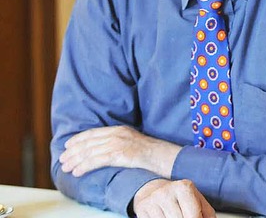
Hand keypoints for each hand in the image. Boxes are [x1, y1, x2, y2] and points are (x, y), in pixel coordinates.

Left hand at [59, 125, 180, 177]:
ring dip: (76, 160)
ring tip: (66, 168)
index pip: (95, 132)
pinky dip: (85, 166)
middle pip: (90, 142)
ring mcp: (120, 143)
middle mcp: (118, 134)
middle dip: (73, 151)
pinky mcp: (121, 154)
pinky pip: (97, 161)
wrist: (165, 157)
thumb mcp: (134, 143)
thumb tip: (105, 149)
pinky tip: (77, 172)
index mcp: (121, 129)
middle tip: (63, 159)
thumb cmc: (152, 154)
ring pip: (91, 151)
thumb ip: (120, 142)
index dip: (79, 139)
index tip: (68, 145)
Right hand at [133, 179, 216, 217]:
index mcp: (184, 187)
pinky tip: (164, 216)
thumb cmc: (181, 199)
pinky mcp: (142, 209)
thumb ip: (206, 213)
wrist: (154, 191)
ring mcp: (152, 200)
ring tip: (173, 215)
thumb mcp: (197, 201)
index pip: (193, 215)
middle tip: (183, 216)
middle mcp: (166, 191)